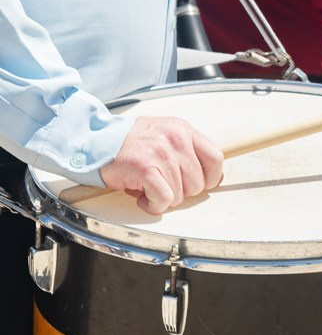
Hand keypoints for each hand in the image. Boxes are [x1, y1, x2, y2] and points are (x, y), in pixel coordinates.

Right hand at [99, 115, 223, 214]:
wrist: (93, 141)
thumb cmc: (128, 142)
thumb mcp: (163, 135)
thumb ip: (186, 151)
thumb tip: (211, 178)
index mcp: (183, 129)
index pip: (216, 158)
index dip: (210, 178)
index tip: (198, 184)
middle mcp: (176, 139)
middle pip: (198, 182)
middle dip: (180, 191)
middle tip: (160, 185)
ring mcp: (161, 154)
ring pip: (181, 194)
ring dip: (163, 198)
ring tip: (147, 187)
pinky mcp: (145, 169)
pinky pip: (164, 199)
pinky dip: (153, 205)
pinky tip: (142, 198)